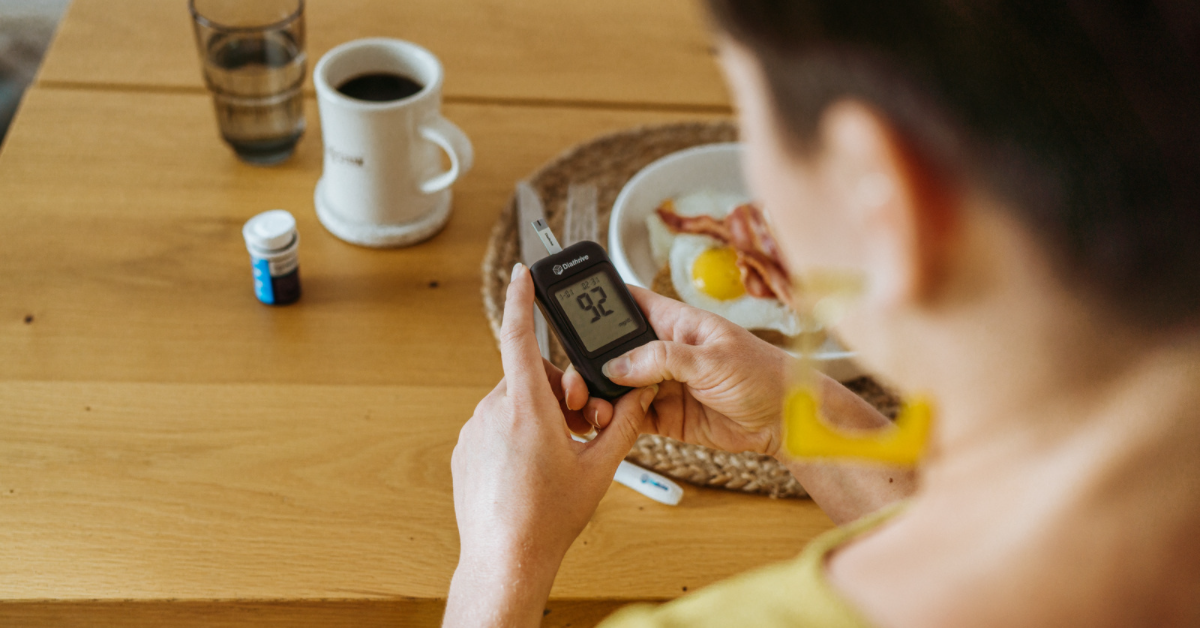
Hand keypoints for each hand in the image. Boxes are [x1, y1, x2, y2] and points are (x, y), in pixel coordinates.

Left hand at [444, 263, 655, 627]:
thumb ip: (622, 422)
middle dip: (555, 393)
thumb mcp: (600, 467)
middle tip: (576, 430)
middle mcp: (493, 411)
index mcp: (527, 408)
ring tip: (552, 458)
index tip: (523, 273)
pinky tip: (528, 470)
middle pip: (530, 377)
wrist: (506, 557)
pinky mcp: (464, 448)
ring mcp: (473, 430)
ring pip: (512, 402)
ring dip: (536, 416)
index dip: (522, 299)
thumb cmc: (550, 517)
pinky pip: (494, 425)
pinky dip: (514, 435)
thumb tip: (638, 395)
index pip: (519, 336)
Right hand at [562, 286, 791, 456]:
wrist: (785, 420)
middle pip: (612, 350)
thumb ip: (663, 358)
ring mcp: (661, 384)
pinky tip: (604, 422)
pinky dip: (613, 420)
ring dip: (599, 395)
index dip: (598, 302)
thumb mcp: (712, 359)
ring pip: (615, 386)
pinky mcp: (664, 416)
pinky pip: (628, 416)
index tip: (569, 305)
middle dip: (589, 360)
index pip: (628, 303)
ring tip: (590, 405)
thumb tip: (618, 365)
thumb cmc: (762, 374)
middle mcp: (662, 352)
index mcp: (675, 322)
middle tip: (574, 376)